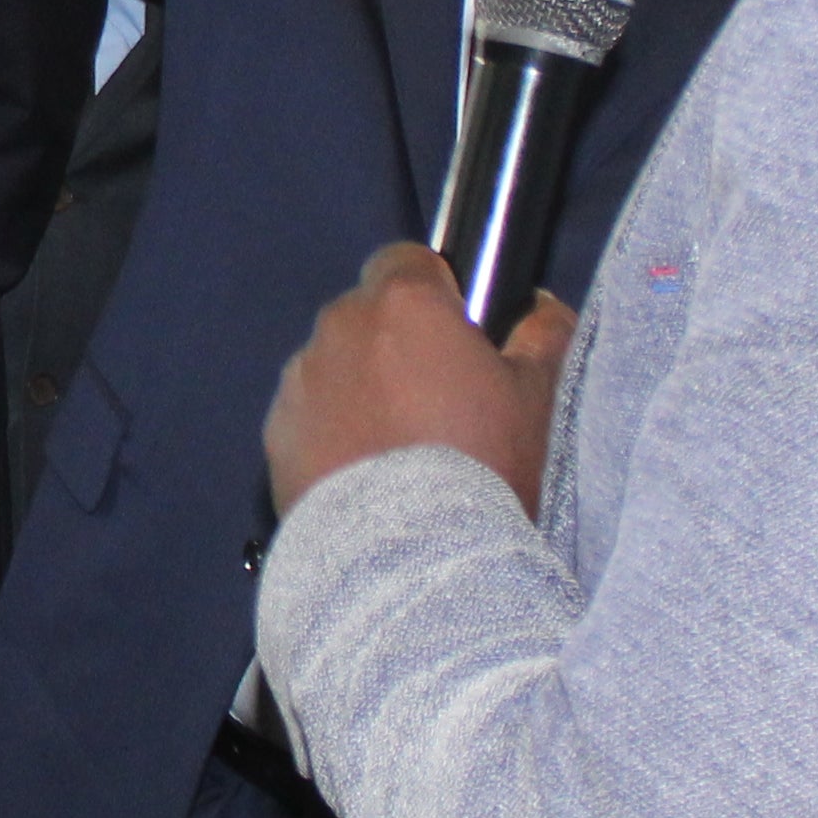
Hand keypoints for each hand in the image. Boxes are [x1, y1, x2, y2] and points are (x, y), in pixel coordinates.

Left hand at [267, 246, 568, 521]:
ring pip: (334, 367)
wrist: (410, 557)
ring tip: (398, 453)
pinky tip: (365, 480)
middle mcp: (339, 327)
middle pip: (367, 316)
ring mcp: (299, 382)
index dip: (436, 293)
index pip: (408, 260)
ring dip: (359, 390)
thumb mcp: (539, 397)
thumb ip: (543, 334)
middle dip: (395, 345)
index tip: (457, 337)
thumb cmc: (484, 465)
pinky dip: (330, 435)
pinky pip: (308, 418)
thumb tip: (536, 305)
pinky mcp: (275, 436)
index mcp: (403, 302)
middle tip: (437, 405)